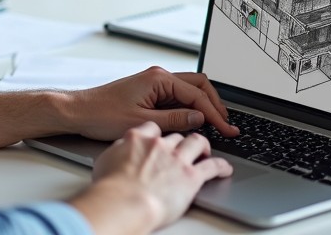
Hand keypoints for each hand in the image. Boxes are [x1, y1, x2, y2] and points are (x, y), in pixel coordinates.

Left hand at [67, 66, 239, 139]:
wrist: (79, 112)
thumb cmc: (102, 115)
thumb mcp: (142, 122)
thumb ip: (174, 120)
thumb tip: (199, 119)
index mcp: (159, 79)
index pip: (197, 95)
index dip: (215, 114)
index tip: (227, 129)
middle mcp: (159, 76)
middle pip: (199, 85)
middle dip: (215, 104)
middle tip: (226, 125)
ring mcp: (154, 82)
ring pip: (189, 89)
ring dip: (203, 105)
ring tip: (216, 124)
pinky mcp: (150, 91)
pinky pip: (177, 96)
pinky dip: (190, 107)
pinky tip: (194, 121)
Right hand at [83, 121, 233, 231]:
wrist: (124, 203)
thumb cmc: (111, 188)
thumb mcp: (106, 160)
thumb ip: (118, 150)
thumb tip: (119, 152)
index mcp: (139, 137)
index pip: (153, 127)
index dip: (159, 132)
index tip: (161, 137)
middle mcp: (160, 144)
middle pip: (176, 135)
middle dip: (180, 140)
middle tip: (183, 146)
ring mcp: (177, 159)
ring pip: (196, 142)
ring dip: (202, 145)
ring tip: (205, 150)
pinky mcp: (191, 176)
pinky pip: (212, 166)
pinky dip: (221, 166)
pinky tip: (224, 169)